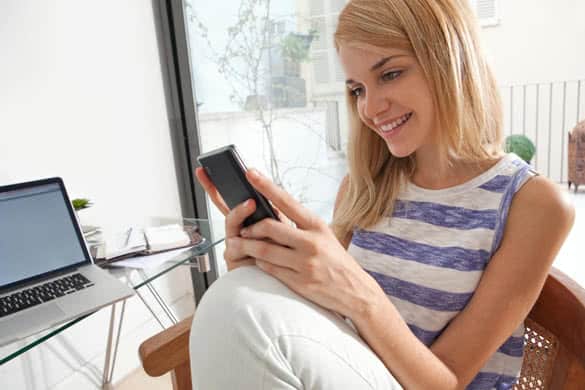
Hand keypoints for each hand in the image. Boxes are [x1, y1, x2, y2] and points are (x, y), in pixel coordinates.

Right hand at [194, 167, 290, 270]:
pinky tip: (250, 234)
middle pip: (224, 208)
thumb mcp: (283, 228)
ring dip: (240, 212)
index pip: (232, 199)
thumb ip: (273, 214)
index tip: (206, 169)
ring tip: (250, 203)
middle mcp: (240, 231)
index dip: (218, 185)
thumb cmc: (288, 255)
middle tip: (212, 173)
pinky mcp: (234, 259)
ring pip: (231, 223)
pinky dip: (244, 237)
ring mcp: (235, 244)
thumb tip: (269, 193)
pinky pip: (236, 244)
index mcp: (252, 220)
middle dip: (215, 190)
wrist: (289, 282)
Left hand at [228, 168, 385, 319]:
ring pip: (264, 250)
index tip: (251, 173)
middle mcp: (311, 242)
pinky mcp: (299, 281)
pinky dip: (259, 263)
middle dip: (250, 228)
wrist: (356, 291)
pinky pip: (270, 269)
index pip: (287, 201)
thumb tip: (274, 211)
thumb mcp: (324, 236)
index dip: (266, 186)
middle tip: (242, 230)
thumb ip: (301, 225)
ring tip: (239, 244)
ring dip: (247, 246)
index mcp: (317, 226)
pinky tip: (257, 260)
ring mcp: (305, 263)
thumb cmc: (337, 261)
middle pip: (269, 227)